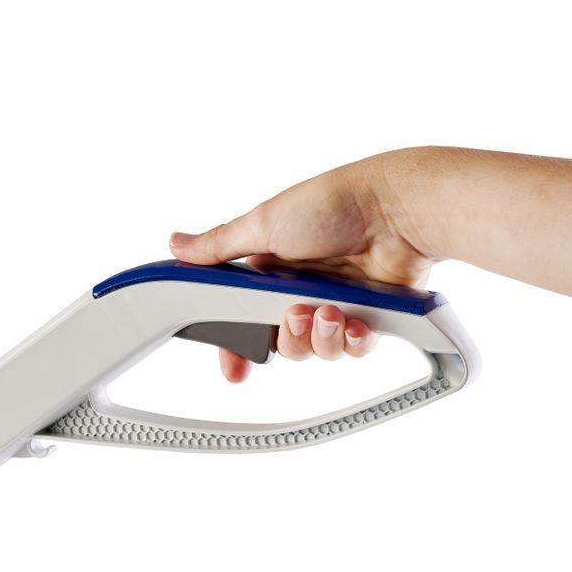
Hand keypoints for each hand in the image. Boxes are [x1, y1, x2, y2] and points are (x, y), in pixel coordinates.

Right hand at [169, 152, 432, 380]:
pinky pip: (352, 348)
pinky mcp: (368, 314)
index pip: (241, 317)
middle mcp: (298, 288)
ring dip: (320, 337)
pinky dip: (352, 339)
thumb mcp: (262, 224)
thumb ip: (217, 247)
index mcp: (268, 269)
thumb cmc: (331, 204)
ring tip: (330, 311)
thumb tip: (177, 246)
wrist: (394, 208)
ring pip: (315, 349)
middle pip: (279, 340)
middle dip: (285, 336)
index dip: (235, 346)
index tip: (234, 367)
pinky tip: (355, 320)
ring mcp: (334, 303)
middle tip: (294, 314)